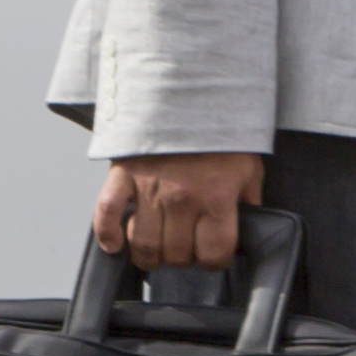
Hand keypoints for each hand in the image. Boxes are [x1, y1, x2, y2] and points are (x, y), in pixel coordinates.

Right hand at [92, 151, 262, 270]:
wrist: (189, 95)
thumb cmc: (221, 134)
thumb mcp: (249, 169)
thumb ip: (247, 202)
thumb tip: (246, 228)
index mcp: (217, 198)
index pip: (214, 253)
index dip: (214, 261)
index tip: (212, 256)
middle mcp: (181, 198)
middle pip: (177, 254)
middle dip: (183, 260)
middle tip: (185, 250)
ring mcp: (149, 189)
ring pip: (143, 244)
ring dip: (149, 257)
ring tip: (156, 252)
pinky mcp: (122, 176)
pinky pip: (106, 214)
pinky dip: (107, 235)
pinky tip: (115, 245)